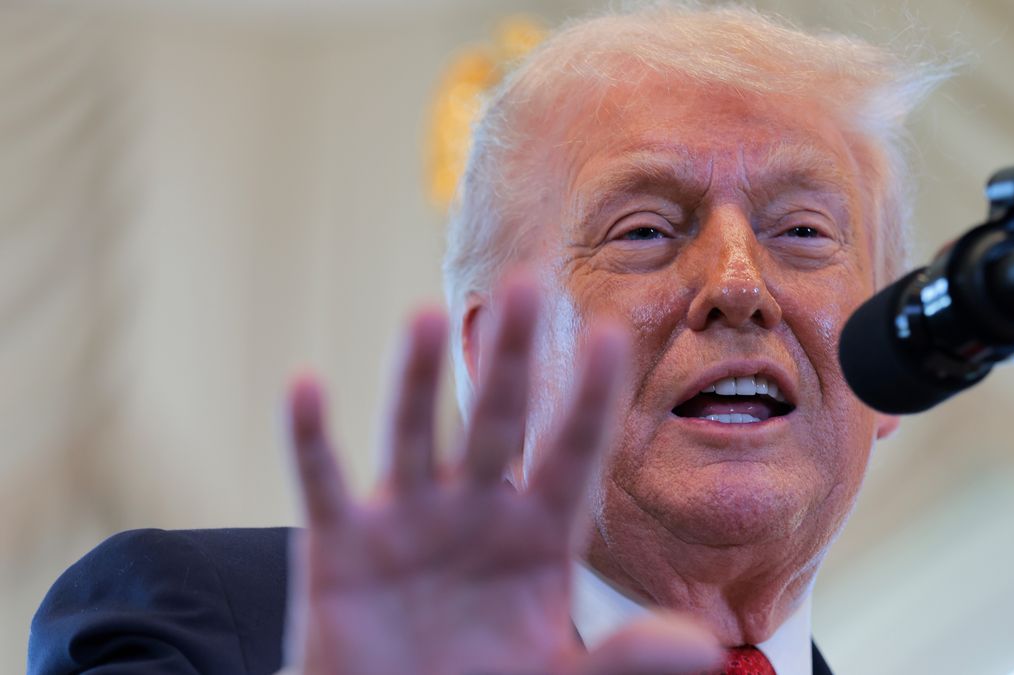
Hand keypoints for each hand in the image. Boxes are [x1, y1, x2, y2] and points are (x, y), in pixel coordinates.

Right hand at [282, 276, 720, 674]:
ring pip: (413, 436)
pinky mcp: (340, 547)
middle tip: (527, 284)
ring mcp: (407, 522)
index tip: (614, 335)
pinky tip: (307, 385)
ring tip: (424, 316)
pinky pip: (322, 484)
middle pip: (497, 424)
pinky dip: (310, 438)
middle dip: (512, 360)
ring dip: (414, 379)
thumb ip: (624, 659)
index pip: (572, 455)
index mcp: (538, 536)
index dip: (592, 400)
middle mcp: (475, 512)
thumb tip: (702, 648)